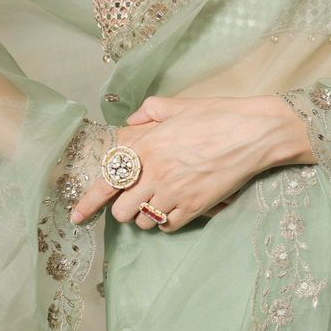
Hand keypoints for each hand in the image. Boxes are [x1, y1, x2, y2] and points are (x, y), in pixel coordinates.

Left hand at [70, 94, 314, 231]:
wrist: (253, 132)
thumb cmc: (217, 115)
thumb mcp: (178, 105)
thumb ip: (148, 113)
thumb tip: (132, 123)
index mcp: (147, 145)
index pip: (107, 178)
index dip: (88, 201)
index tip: (76, 216)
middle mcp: (155, 171)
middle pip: (120, 209)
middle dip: (124, 206)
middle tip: (136, 197)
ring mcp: (174, 192)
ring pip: (142, 220)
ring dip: (145, 214)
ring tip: (159, 200)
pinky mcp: (194, 206)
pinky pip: (167, 226)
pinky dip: (166, 220)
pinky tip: (175, 207)